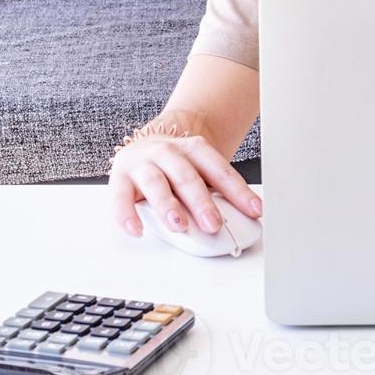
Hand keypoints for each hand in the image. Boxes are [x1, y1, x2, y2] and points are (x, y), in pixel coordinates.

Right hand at [109, 133, 261, 238]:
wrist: (143, 144)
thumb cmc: (176, 165)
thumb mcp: (198, 170)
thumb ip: (213, 190)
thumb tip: (239, 219)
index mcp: (194, 148)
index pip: (220, 170)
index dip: (238, 191)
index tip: (254, 210)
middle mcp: (168, 152)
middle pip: (187, 177)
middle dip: (202, 202)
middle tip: (213, 224)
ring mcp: (143, 163)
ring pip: (156, 183)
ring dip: (167, 206)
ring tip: (178, 225)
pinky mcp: (119, 177)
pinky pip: (120, 196)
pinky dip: (127, 214)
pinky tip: (137, 230)